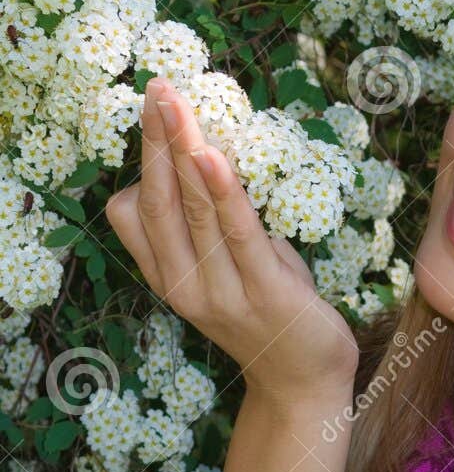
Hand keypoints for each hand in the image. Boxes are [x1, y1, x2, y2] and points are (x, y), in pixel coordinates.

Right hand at [105, 78, 359, 408]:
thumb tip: (215, 158)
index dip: (141, 161)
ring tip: (176, 104)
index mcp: (169, 278)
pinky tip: (211, 156)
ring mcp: (222, 293)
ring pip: (193, 210)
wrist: (304, 385)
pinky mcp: (265, 294)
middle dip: (156, 140)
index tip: (155, 109)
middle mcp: (184, 286)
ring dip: (183, 151)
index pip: (132, 213)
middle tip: (158, 86)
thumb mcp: (234, 267)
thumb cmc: (272, 316)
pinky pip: (238, 234)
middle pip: (159, 201)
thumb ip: (217, 224)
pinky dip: (222, 192)